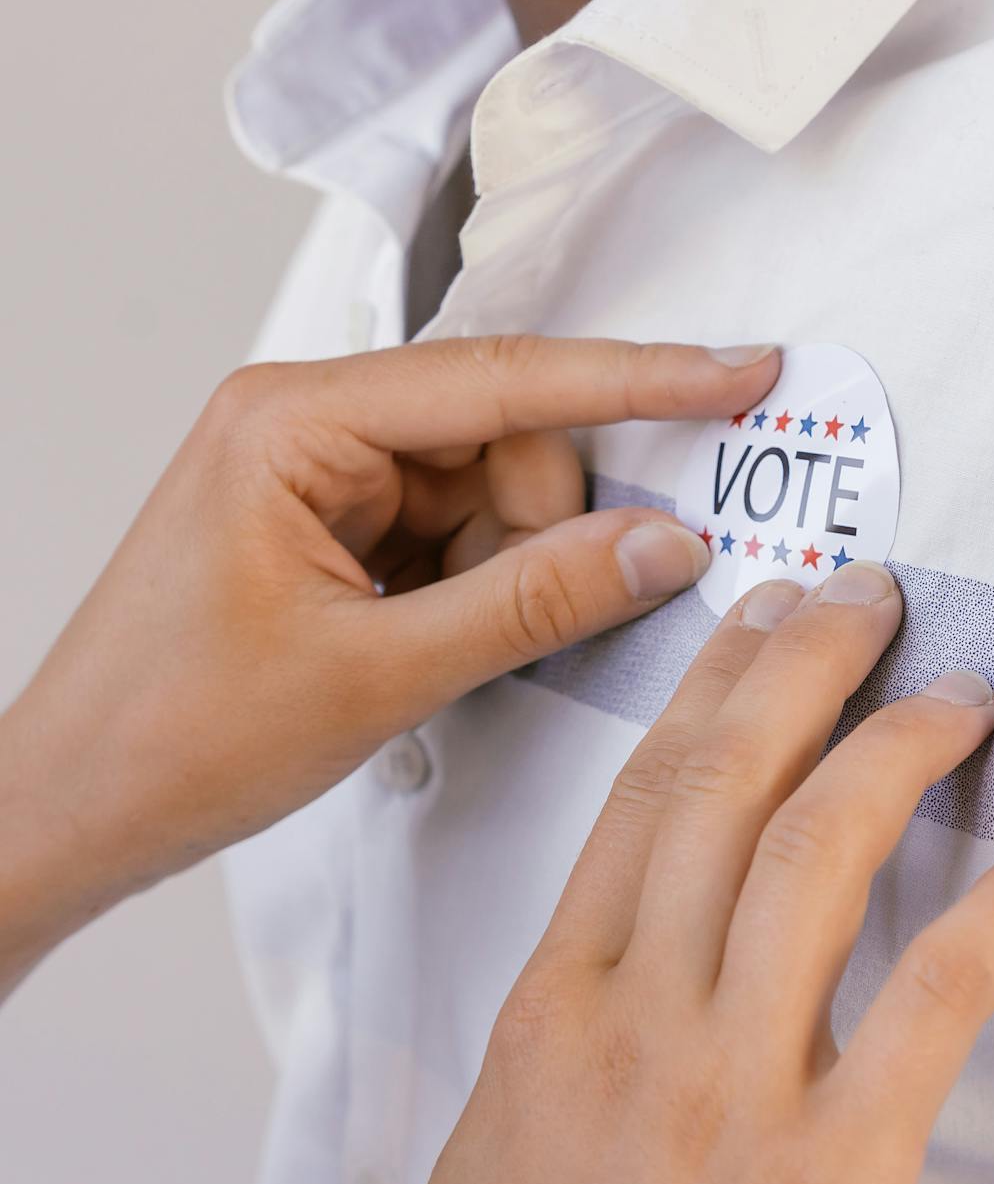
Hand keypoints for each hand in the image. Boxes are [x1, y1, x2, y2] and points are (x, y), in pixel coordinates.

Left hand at [0, 336, 778, 995]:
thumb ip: (532, 602)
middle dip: (546, 523)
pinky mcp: (332, 529)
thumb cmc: (163, 735)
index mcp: (294, 420)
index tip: (736, 372)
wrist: (68, 811)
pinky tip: (440, 643)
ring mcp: (320, 478)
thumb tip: (656, 547)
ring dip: (510, 567)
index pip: (503, 378)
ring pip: (489, 490)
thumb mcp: (375, 674)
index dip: (639, 378)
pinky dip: (480, 587)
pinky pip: (454, 532)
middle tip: (559, 606)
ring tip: (446, 648)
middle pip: (504, 435)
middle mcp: (307, 426)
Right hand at [402, 563, 993, 1183]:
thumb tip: (608, 962)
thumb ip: (557, 1036)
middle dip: (801, 667)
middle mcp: (640, 1018)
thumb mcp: (492, 1152)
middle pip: (726, 787)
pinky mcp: (832, 1169)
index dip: (709, 687)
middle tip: (859, 599)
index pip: (641, 796)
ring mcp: (733, 1086)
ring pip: (818, 854)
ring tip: (954, 694)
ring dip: (897, 750)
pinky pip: (934, 999)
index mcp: (554, 1007)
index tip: (753, 617)